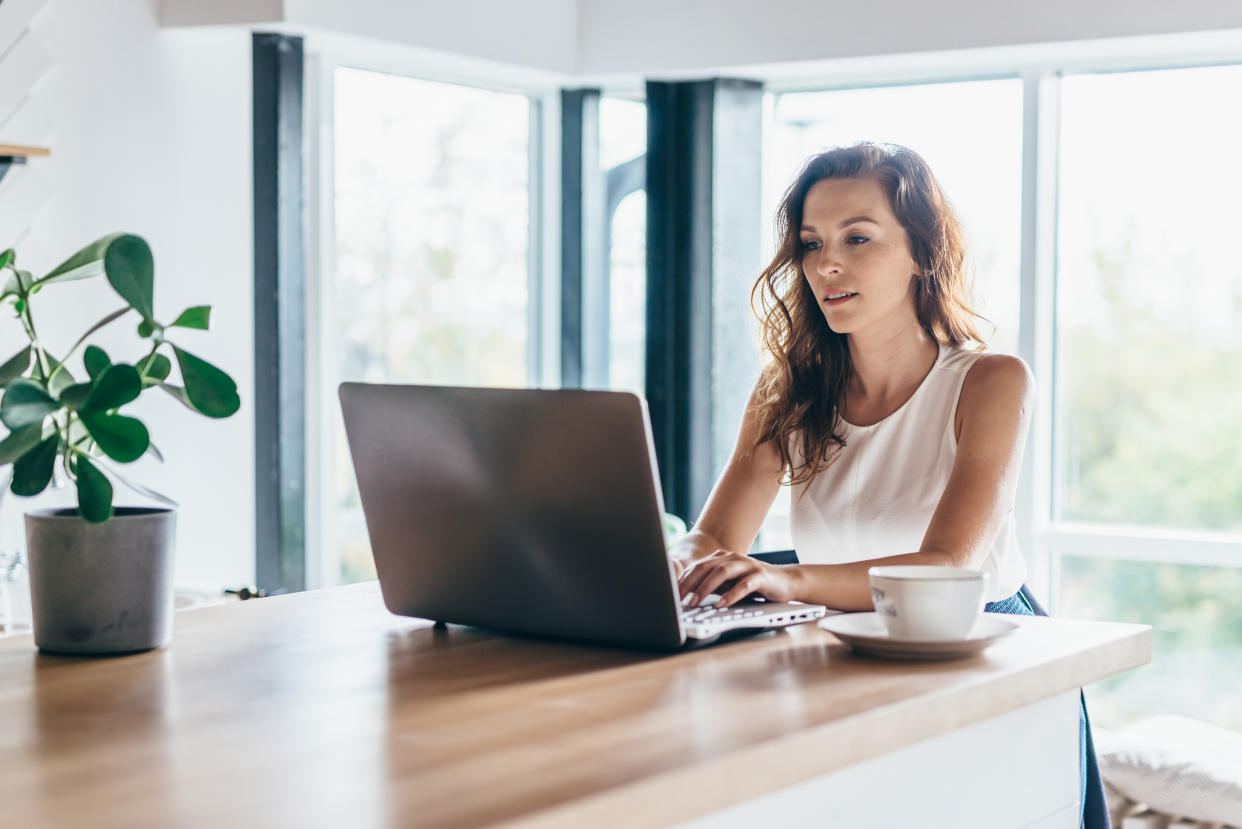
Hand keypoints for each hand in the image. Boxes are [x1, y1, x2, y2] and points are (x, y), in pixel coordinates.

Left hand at [677, 552, 798, 608]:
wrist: (785, 582)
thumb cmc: (752, 585)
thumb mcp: (727, 585)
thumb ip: (709, 586)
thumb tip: (685, 598)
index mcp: (721, 558)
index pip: (696, 567)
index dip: (681, 581)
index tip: (669, 596)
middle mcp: (732, 558)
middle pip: (705, 568)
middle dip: (689, 584)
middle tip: (678, 600)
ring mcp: (747, 565)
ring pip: (722, 572)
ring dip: (706, 588)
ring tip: (695, 602)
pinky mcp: (761, 576)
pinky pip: (744, 585)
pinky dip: (731, 595)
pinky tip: (721, 604)